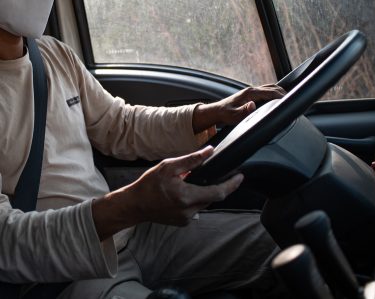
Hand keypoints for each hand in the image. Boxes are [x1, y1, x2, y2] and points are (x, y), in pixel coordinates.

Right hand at [92, 147, 243, 238]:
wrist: (134, 205)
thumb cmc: (148, 185)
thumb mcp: (169, 166)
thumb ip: (191, 160)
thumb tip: (210, 151)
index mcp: (187, 196)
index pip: (219, 192)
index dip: (232, 184)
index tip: (240, 177)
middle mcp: (189, 211)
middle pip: (212, 197)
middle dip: (214, 185)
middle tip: (212, 173)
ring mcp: (186, 219)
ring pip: (202, 203)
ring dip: (201, 192)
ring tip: (188, 182)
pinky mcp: (181, 222)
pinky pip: (194, 209)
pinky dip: (192, 199)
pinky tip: (181, 192)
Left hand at [193, 84, 284, 132]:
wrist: (217, 111)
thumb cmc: (225, 114)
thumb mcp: (233, 116)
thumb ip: (243, 111)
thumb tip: (253, 105)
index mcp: (250, 93)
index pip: (270, 92)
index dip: (281, 96)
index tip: (291, 100)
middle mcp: (251, 90)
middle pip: (272, 87)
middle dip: (284, 92)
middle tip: (295, 99)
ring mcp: (251, 91)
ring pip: (270, 87)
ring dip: (280, 91)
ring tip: (290, 98)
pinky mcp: (251, 94)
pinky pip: (266, 90)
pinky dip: (274, 92)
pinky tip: (278, 98)